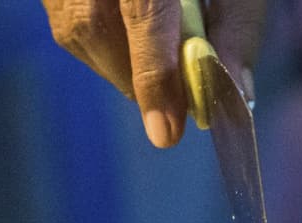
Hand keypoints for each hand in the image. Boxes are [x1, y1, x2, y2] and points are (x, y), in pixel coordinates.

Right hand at [41, 0, 265, 147]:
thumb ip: (235, 27)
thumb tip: (231, 96)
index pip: (143, 10)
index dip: (154, 74)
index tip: (168, 132)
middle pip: (94, 25)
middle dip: (133, 78)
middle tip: (168, 109)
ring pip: (74, 28)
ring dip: (117, 65)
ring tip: (153, 72)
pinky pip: (65, 17)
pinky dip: (101, 45)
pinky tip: (130, 45)